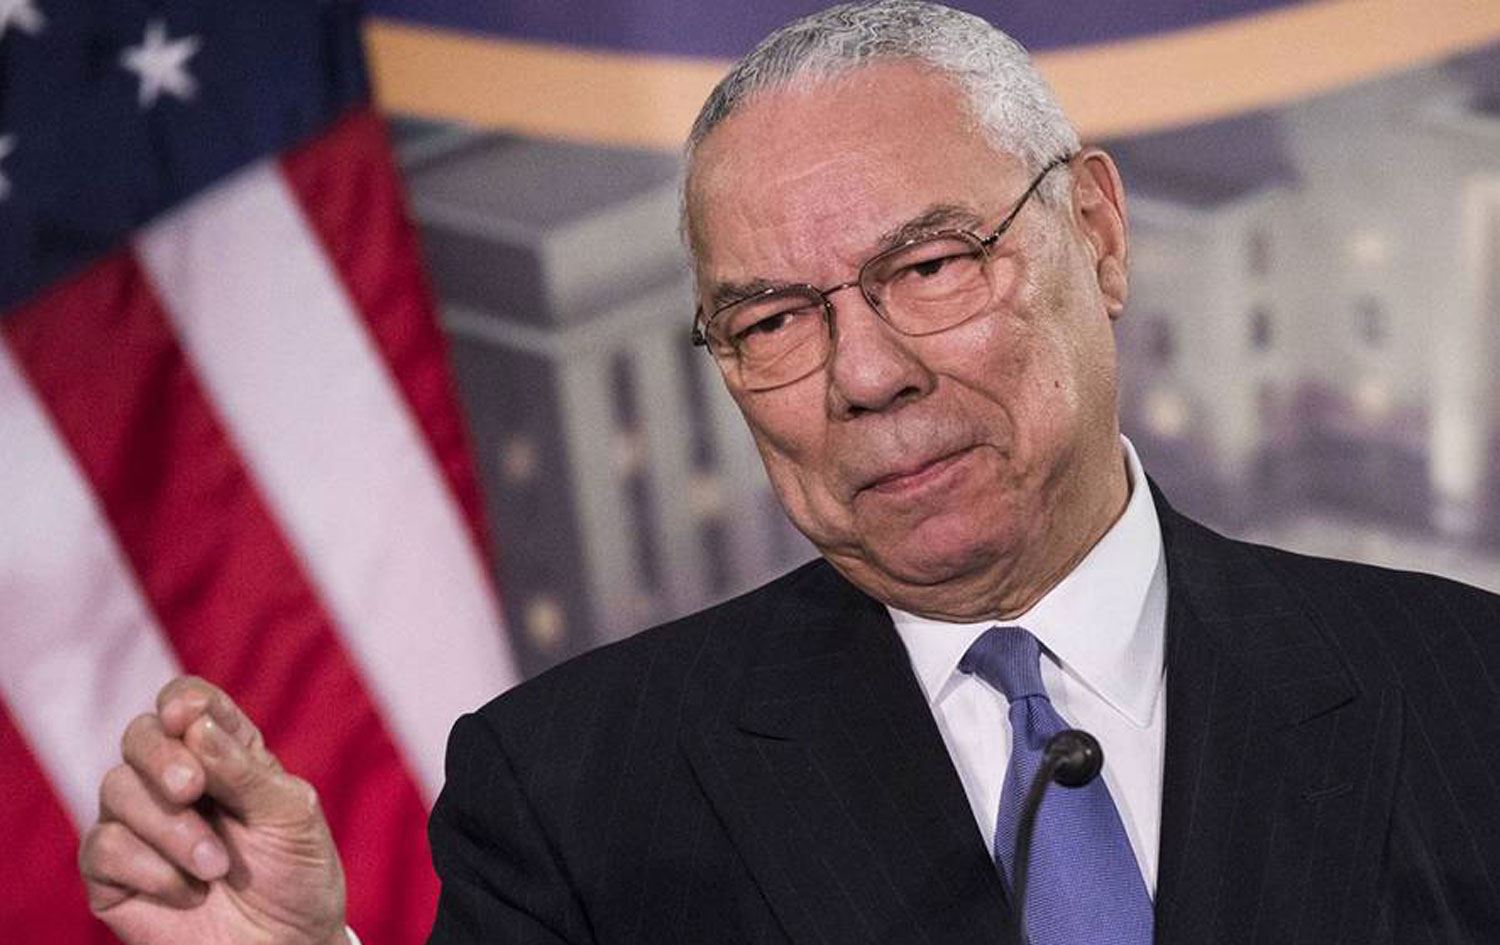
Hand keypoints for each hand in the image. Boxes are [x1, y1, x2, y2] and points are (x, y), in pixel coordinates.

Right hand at [79, 676, 347, 944]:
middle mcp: (175, 781)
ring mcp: (140, 825)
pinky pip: (103, 846)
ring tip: (216, 865)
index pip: (188, 703)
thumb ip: (246, 769)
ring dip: (170, 827)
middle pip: (139, 735)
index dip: (183, 701)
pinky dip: (150, 868)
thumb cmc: (297, 875)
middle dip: (162, 757)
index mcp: (224, 754)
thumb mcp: (291, 813)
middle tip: (191, 789)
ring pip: (116, 789)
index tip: (188, 716)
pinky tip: (189, 891)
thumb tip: (196, 725)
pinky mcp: (113, 874)